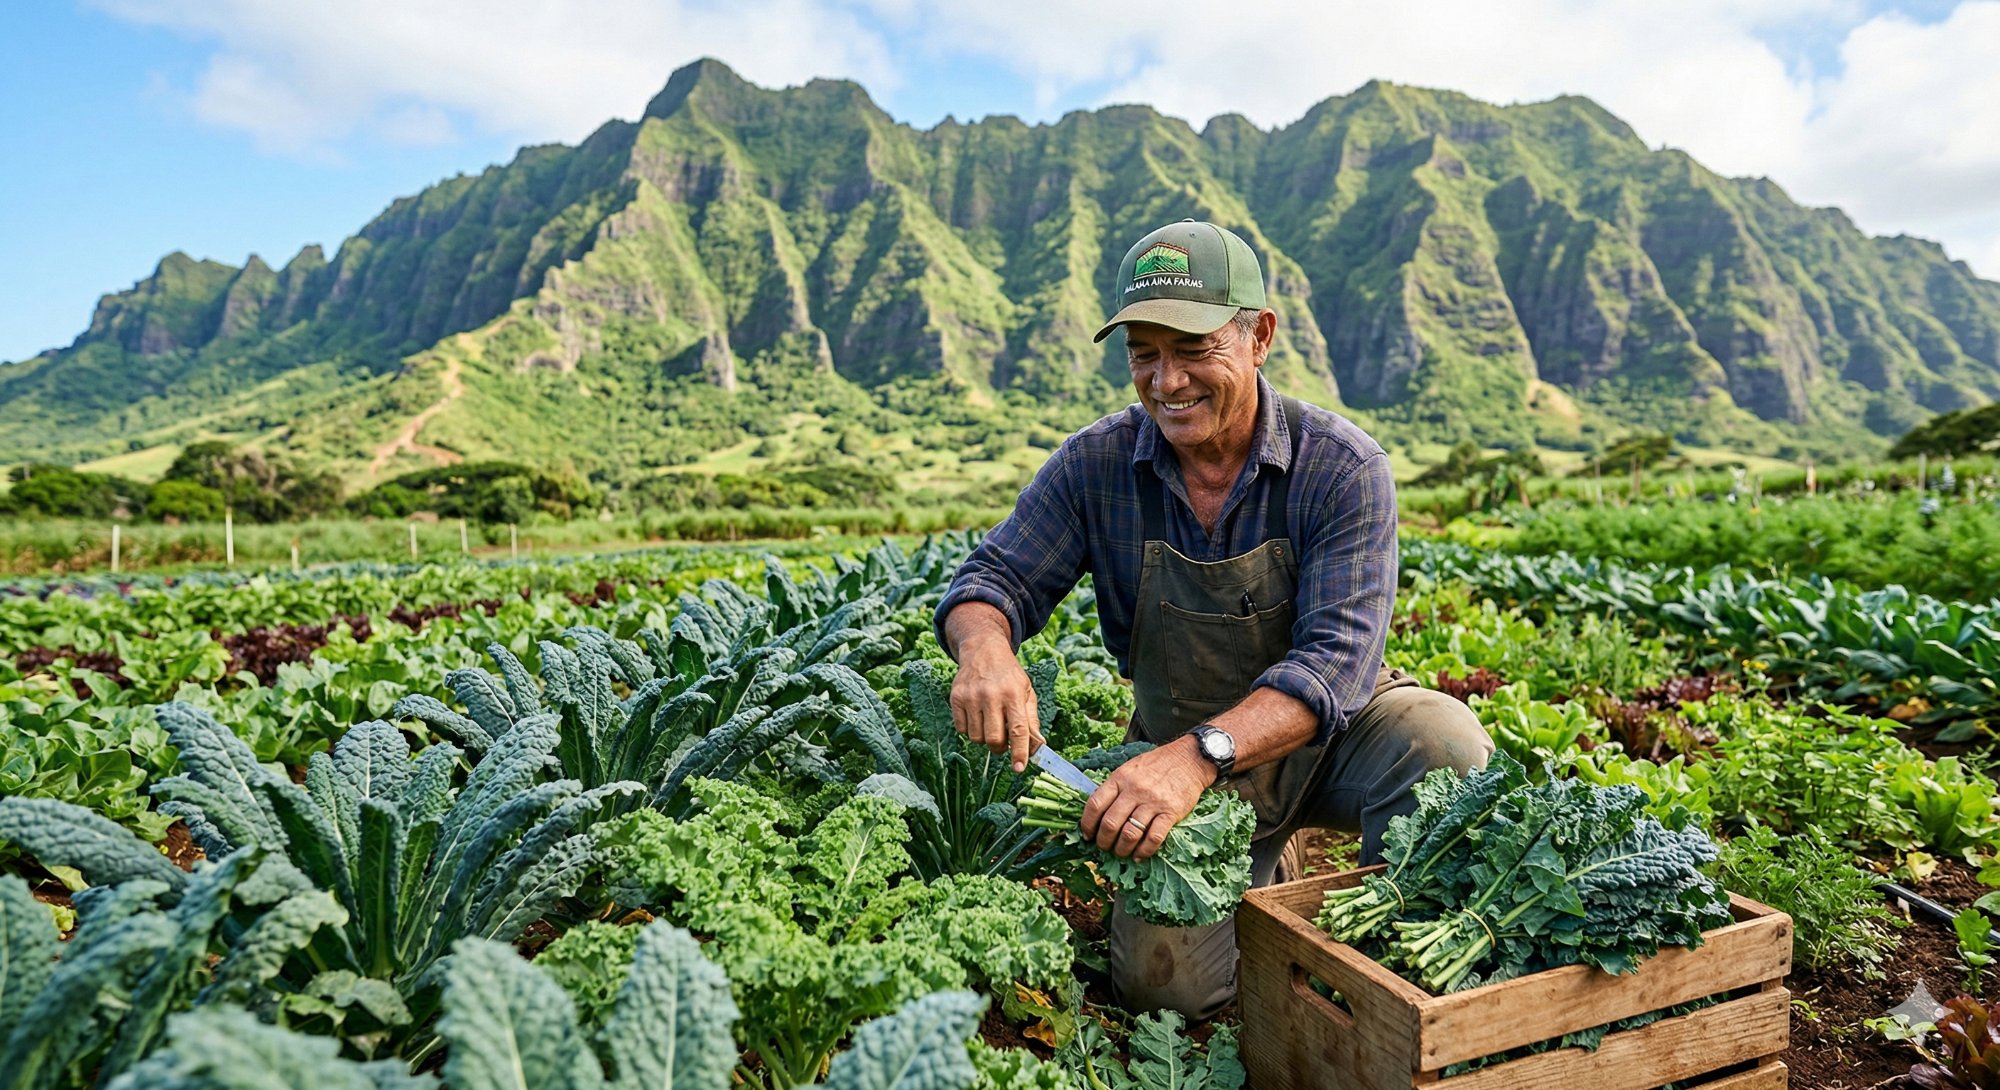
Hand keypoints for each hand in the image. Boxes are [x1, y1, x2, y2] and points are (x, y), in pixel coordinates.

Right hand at [947, 634, 1042, 771]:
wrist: (983, 650)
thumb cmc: (1009, 675)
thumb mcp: (1027, 692)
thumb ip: (1032, 720)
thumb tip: (1038, 746)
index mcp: (1013, 694)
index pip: (1018, 730)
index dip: (1019, 752)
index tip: (1019, 768)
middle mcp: (991, 695)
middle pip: (994, 739)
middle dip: (1000, 747)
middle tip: (1003, 741)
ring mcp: (971, 696)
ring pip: (976, 737)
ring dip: (984, 738)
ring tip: (990, 723)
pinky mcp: (956, 697)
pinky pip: (961, 730)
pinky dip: (970, 730)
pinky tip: (977, 716)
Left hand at [1079, 737, 1215, 859]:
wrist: (1188, 760)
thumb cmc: (1156, 765)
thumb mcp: (1129, 769)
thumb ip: (1114, 788)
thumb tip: (1098, 813)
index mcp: (1120, 779)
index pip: (1095, 805)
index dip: (1087, 824)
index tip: (1087, 835)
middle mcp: (1134, 790)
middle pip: (1110, 823)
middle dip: (1103, 841)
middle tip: (1104, 847)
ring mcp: (1153, 802)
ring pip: (1130, 833)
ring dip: (1122, 849)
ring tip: (1121, 853)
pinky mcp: (1171, 812)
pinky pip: (1154, 838)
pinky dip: (1144, 851)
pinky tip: (1139, 856)